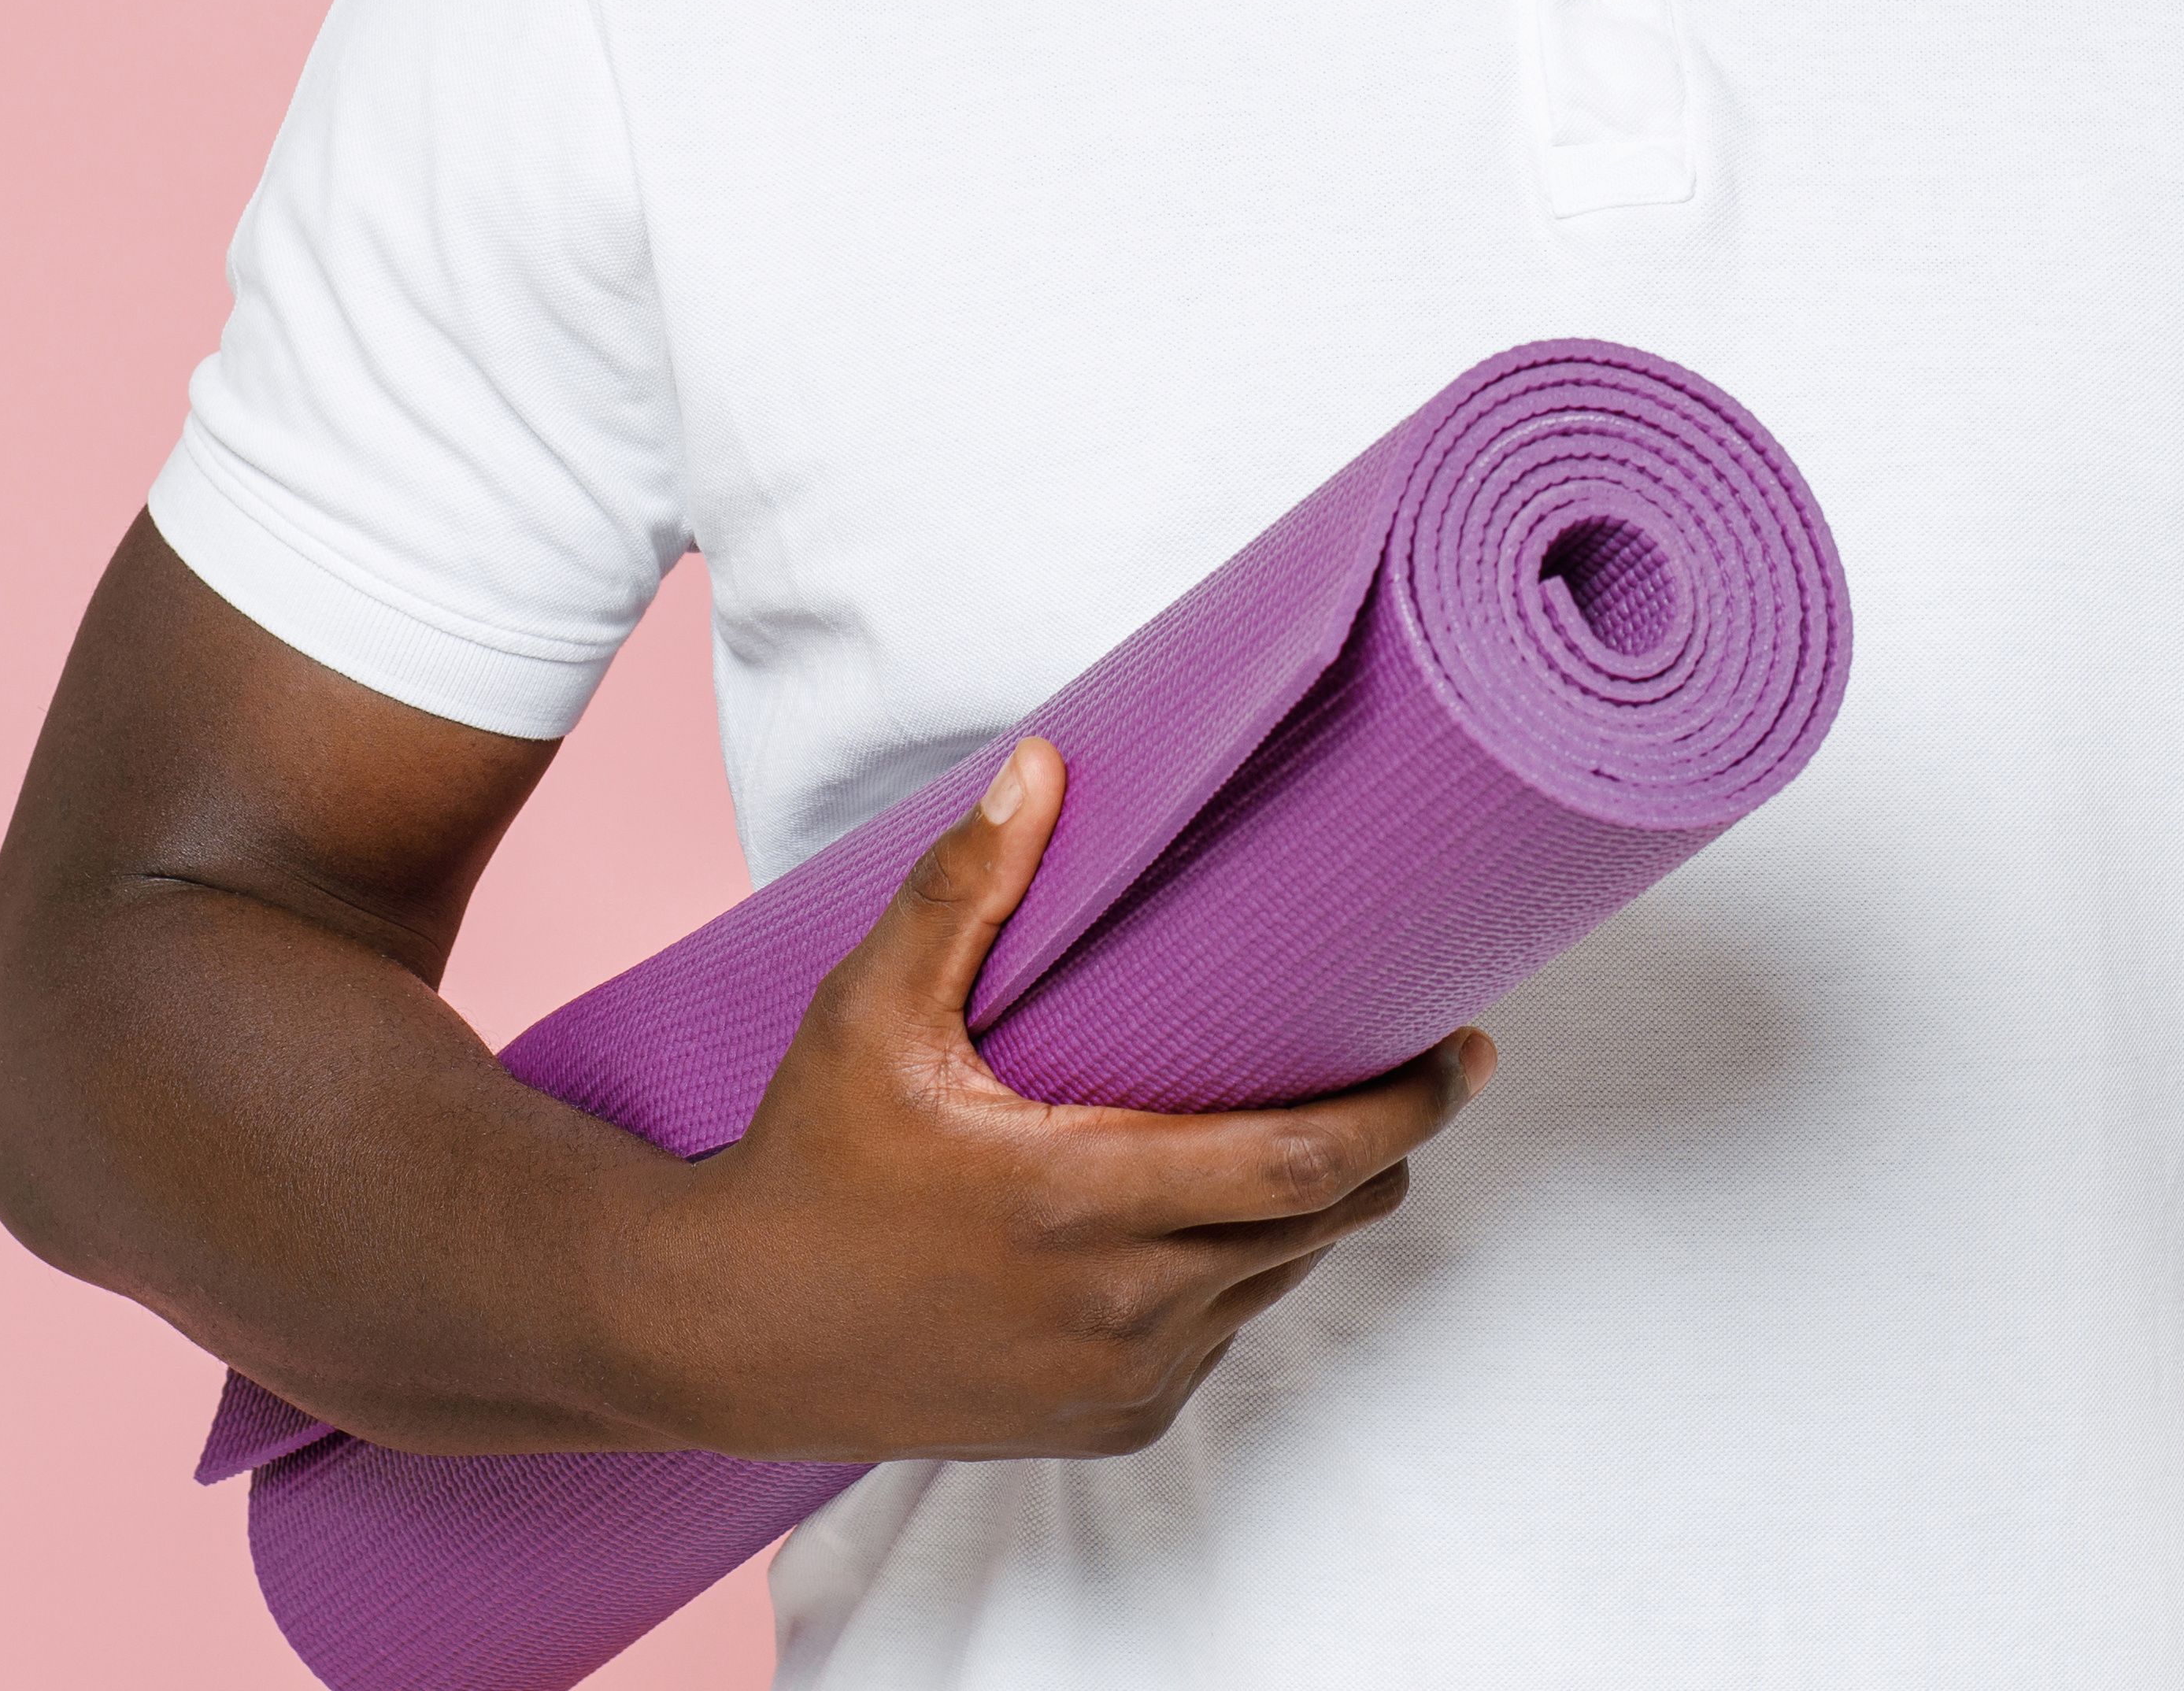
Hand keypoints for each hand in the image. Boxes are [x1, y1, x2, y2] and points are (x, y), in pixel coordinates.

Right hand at [617, 739, 1488, 1464]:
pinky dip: (1241, 1276)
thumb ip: (963, 887)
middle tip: (1417, 1064)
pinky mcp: (1105, 1424)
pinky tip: (1218, 1215)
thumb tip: (1043, 760)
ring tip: (1317, 1123)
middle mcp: (1119, 1307)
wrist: (720, 1331)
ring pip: (1279, 1280)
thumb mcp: (869, 1011)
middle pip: (1323, 1220)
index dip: (1407, 1106)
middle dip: (1385, 1144)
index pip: (1310, 1161)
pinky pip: (1221, 1339)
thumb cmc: (802, 1160)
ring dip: (1312, 1209)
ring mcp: (1117, 1379)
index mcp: (1083, 1200)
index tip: (1462, 1049)